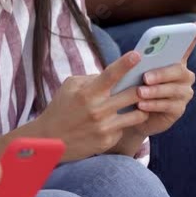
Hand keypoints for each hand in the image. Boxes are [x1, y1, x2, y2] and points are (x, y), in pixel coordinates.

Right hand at [33, 53, 149, 161]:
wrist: (49, 141)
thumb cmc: (60, 109)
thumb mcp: (69, 87)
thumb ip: (91, 79)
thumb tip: (113, 75)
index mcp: (87, 93)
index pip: (111, 75)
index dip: (125, 63)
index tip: (137, 55)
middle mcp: (98, 110)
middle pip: (133, 94)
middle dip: (142, 88)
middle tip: (145, 85)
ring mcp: (104, 127)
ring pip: (137, 114)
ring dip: (140, 108)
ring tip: (137, 104)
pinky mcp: (108, 141)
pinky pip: (124, 128)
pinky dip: (122, 123)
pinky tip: (114, 123)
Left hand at [127, 22, 195, 137]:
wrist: (132, 113)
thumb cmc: (134, 86)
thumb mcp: (135, 72)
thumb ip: (141, 63)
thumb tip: (138, 55)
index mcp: (175, 61)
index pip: (186, 46)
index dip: (193, 36)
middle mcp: (184, 76)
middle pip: (178, 70)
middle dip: (161, 73)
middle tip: (145, 77)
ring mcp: (184, 93)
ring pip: (173, 89)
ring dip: (155, 91)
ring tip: (140, 92)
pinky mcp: (179, 109)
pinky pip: (168, 105)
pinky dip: (154, 104)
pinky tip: (142, 105)